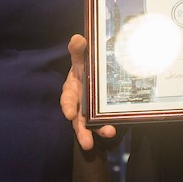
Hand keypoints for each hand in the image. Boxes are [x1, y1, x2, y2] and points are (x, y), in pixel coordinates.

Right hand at [61, 35, 115, 150]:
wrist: (96, 71)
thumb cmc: (84, 66)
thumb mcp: (81, 58)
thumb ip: (78, 50)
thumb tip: (78, 38)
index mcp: (71, 90)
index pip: (67, 100)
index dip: (67, 107)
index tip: (68, 114)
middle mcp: (78, 104)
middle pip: (77, 120)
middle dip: (82, 132)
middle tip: (87, 143)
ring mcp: (90, 112)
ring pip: (91, 126)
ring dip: (98, 132)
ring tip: (109, 134)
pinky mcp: (102, 115)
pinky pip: (104, 122)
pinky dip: (108, 126)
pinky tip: (116, 128)